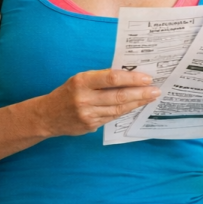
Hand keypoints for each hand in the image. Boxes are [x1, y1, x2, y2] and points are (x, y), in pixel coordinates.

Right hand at [36, 69, 160, 136]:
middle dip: (140, 93)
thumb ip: (99, 80)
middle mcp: (84, 98)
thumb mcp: (78, 80)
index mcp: (81, 82)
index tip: (146, 78)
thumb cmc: (66, 94)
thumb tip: (128, 77)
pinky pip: (112, 117)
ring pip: (118, 108)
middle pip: (118, 96)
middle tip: (156, 90)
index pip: (111, 78)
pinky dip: (125, 110)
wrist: (46, 116)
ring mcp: (87, 114)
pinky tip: (134, 106)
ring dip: (136, 103)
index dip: (131, 78)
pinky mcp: (90, 126)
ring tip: (150, 97)